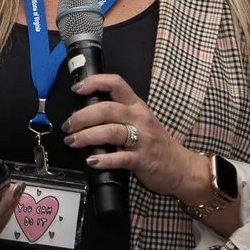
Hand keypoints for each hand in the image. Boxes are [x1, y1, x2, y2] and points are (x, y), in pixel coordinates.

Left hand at [63, 74, 202, 198]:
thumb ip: (118, 115)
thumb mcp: (141, 121)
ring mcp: (142, 139)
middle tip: (68, 126)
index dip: (94, 82)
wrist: (181, 167)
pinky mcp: (142, 160)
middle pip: (106, 109)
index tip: (77, 89)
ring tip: (72, 141)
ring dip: (86, 136)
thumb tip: (85, 113)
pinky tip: (91, 161)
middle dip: (81, 116)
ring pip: (110, 132)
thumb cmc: (156, 143)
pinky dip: (103, 159)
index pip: (116, 83)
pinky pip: (119, 158)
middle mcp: (139, 118)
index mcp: (137, 106)